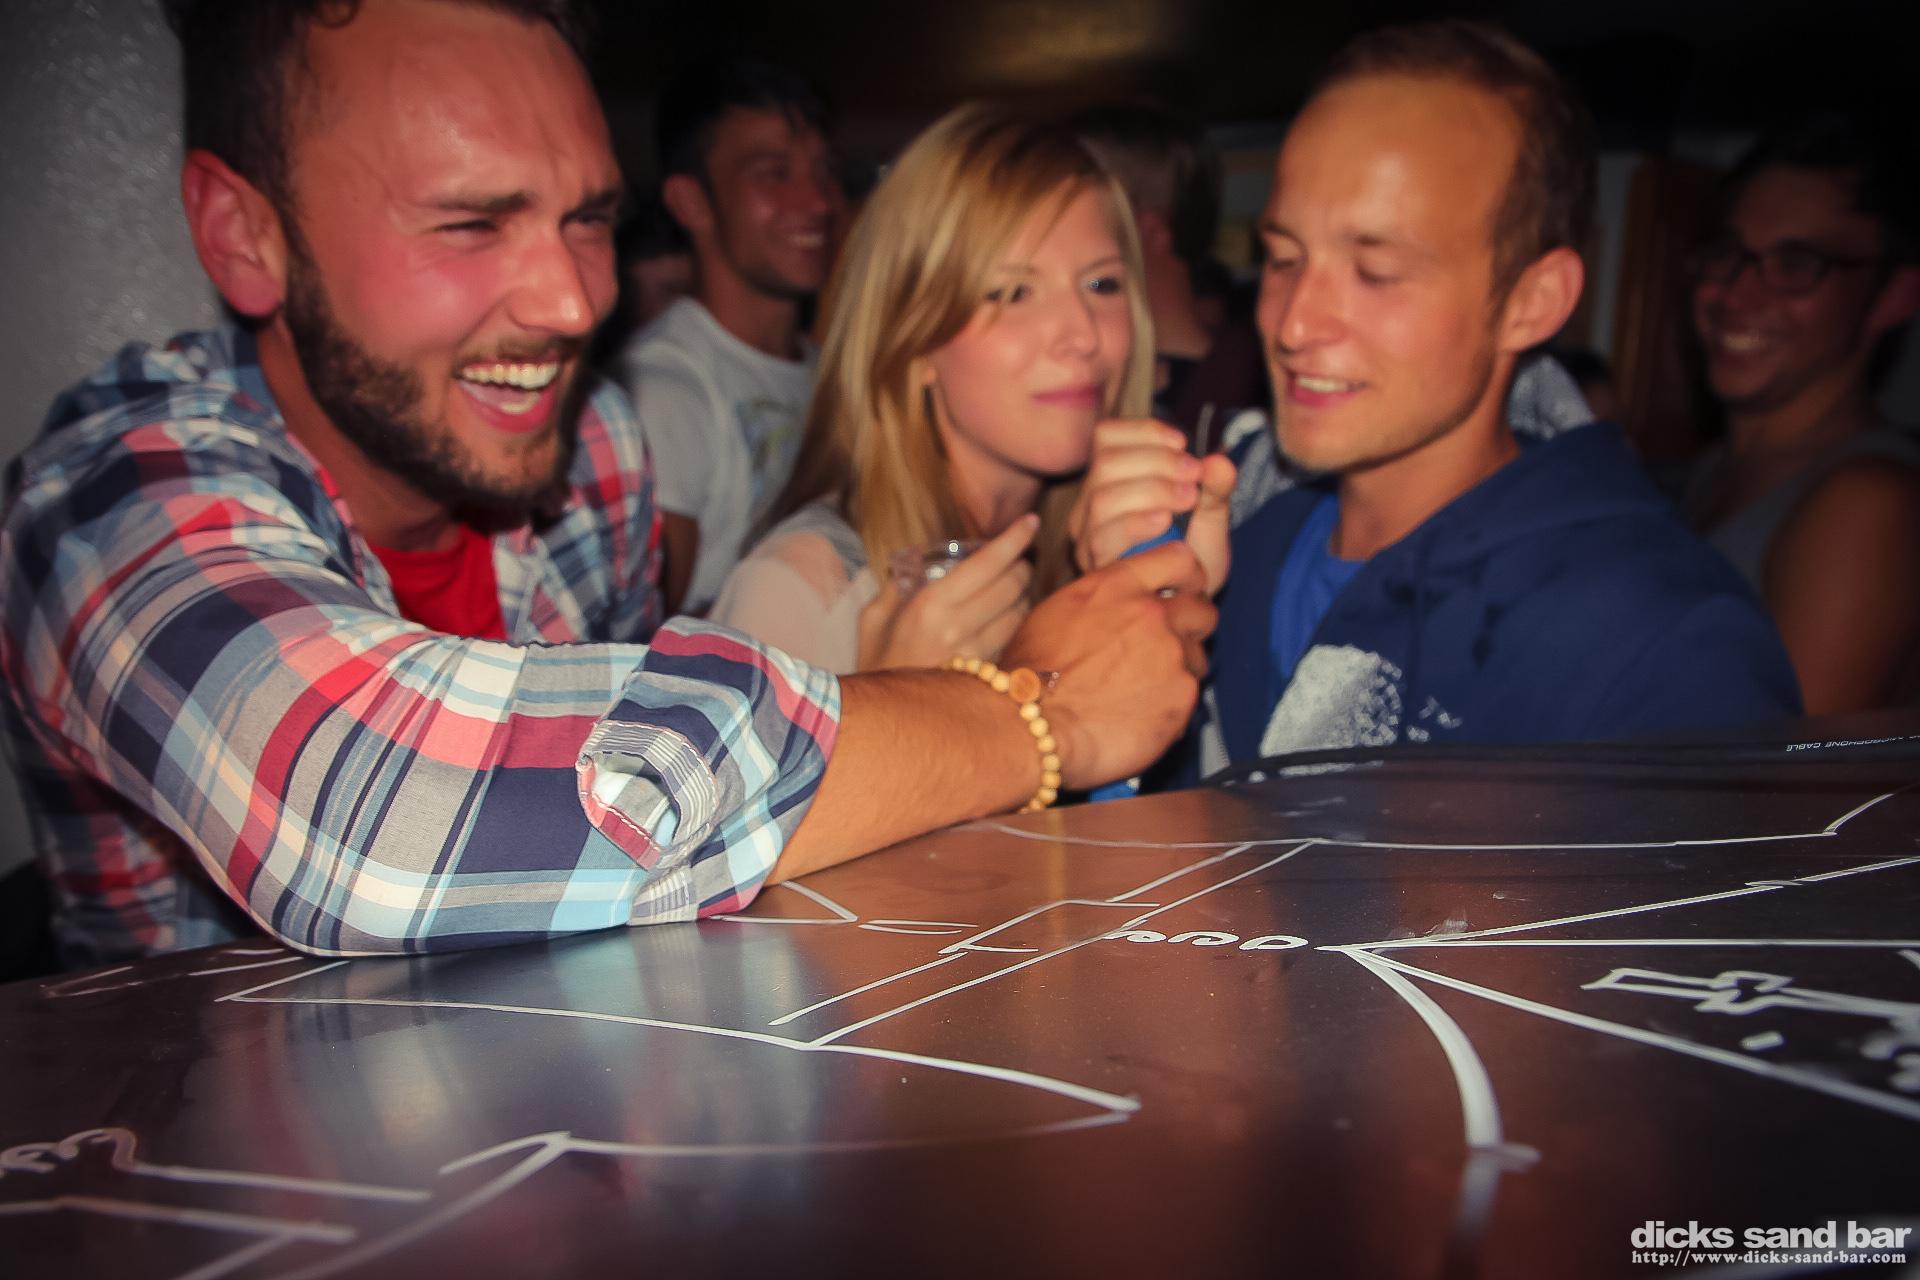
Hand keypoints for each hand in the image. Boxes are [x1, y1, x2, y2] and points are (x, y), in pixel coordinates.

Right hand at [857, 514, 1035, 669]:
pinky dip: (1015, 625)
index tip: (1031, 522)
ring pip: (1020, 613)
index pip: (988, 563)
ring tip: (1013, 589)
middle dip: (1021, 566)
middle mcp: (958, 629)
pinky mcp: (988, 678)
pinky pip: (1013, 641)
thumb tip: (918, 564)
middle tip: (1017, 560)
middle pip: (1013, 585)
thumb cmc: (875, 666)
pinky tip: (1006, 620)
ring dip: (1023, 596)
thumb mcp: (873, 619)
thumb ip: (896, 587)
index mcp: (930, 606)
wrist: (884, 723)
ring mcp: (977, 657)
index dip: (1015, 538)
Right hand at [1001, 541, 1215, 789]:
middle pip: (1203, 610)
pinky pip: (1189, 698)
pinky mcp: (1182, 696)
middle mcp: (1151, 613)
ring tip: (1144, 690)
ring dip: (1179, 671)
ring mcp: (1171, 654)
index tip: (1187, 590)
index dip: (1189, 577)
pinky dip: (1171, 707)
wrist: (1032, 724)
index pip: (1180, 559)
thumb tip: (1121, 604)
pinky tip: (1141, 716)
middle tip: (1169, 648)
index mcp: (1118, 586)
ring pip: (1197, 658)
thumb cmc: (1030, 675)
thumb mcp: (1058, 611)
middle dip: (1191, 629)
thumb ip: (1103, 600)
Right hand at [1068, 418, 1234, 593]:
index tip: (1183, 444)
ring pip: (1102, 495)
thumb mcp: (1210, 521)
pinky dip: (1136, 521)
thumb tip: (1219, 461)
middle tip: (1194, 476)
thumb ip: (1217, 491)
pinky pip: (1103, 535)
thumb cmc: (1190, 563)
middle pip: (1105, 462)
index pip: (1106, 436)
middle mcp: (1090, 503)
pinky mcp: (1092, 564)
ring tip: (1188, 499)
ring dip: (1151, 489)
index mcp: (1112, 480)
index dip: (1144, 431)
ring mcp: (1087, 534)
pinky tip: (1165, 522)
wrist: (1182, 612)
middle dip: (1156, 461)